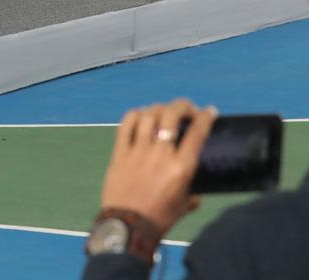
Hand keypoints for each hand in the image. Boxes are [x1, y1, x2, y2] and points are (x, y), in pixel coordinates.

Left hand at [98, 100, 214, 236]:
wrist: (129, 224)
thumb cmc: (161, 216)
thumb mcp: (186, 202)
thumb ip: (193, 187)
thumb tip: (196, 183)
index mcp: (182, 167)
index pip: (197, 133)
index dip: (205, 117)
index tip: (210, 111)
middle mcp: (160, 153)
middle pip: (171, 115)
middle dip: (182, 106)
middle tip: (187, 109)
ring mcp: (138, 150)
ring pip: (148, 115)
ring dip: (158, 109)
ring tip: (164, 112)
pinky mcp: (119, 151)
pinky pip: (126, 124)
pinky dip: (135, 114)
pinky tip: (141, 116)